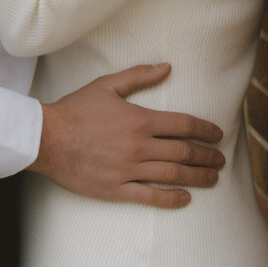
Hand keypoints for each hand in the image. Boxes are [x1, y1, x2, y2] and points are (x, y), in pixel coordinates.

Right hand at [29, 64, 224, 207]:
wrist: (46, 138)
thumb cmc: (76, 110)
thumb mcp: (107, 85)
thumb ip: (139, 76)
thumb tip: (167, 67)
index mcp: (139, 119)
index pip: (184, 125)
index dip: (206, 130)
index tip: (218, 134)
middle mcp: (138, 146)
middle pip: (184, 152)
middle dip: (207, 156)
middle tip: (220, 159)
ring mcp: (128, 170)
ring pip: (173, 175)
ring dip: (198, 177)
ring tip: (212, 178)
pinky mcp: (116, 190)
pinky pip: (150, 197)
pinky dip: (172, 199)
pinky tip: (185, 198)